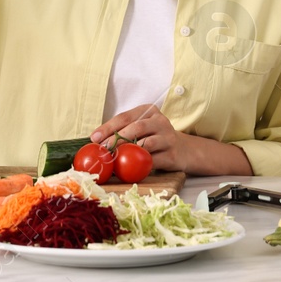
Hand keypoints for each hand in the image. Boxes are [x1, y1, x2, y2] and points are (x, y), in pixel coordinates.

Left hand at [90, 105, 248, 176]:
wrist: (185, 151)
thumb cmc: (156, 139)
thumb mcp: (142, 129)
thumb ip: (123, 132)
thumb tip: (96, 142)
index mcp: (149, 111)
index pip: (125, 117)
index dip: (108, 127)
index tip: (94, 138)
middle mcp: (159, 121)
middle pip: (135, 128)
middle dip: (116, 139)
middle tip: (103, 149)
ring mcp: (168, 137)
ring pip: (145, 144)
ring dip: (128, 153)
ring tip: (114, 160)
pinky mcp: (172, 154)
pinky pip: (153, 161)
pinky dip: (139, 166)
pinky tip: (129, 170)